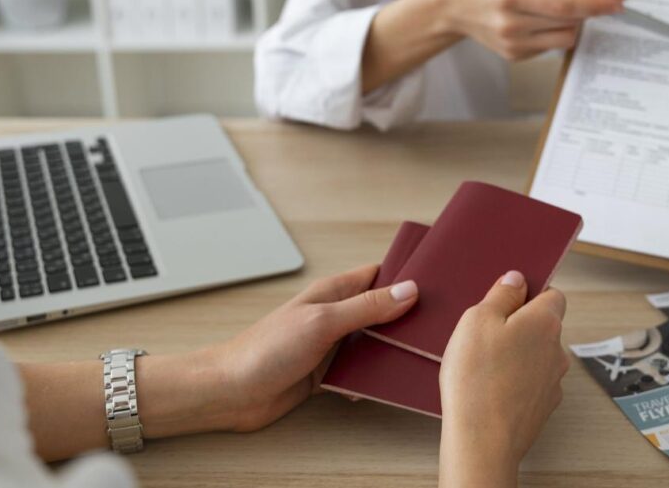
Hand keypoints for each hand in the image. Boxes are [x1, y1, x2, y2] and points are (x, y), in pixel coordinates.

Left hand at [177, 265, 418, 433]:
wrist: (231, 393)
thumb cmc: (266, 349)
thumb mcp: (323, 323)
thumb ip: (366, 307)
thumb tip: (408, 291)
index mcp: (334, 292)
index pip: (379, 275)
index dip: (406, 276)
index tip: (437, 281)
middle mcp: (335, 315)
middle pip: (382, 311)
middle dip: (406, 318)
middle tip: (436, 326)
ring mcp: (332, 344)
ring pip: (374, 343)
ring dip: (390, 352)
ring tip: (416, 358)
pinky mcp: (328, 373)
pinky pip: (361, 372)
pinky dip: (372, 378)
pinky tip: (381, 386)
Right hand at [431, 0, 627, 60]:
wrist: (450, 7)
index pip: (564, 6)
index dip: (595, 5)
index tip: (618, 0)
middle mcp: (512, 25)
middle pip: (569, 25)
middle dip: (593, 11)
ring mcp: (513, 45)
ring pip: (564, 40)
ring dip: (574, 23)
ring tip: (562, 5)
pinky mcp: (515, 56)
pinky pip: (550, 46)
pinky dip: (555, 31)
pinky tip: (542, 17)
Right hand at [438, 271, 568, 487]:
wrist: (482, 439)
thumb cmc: (477, 376)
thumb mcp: (478, 319)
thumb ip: (502, 294)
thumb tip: (517, 279)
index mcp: (545, 321)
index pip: (553, 294)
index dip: (530, 293)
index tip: (505, 300)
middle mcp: (557, 349)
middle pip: (543, 326)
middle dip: (518, 326)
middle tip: (485, 334)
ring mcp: (553, 381)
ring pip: (536, 356)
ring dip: (516, 355)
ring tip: (483, 365)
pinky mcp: (543, 407)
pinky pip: (531, 383)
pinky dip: (515, 381)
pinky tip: (490, 388)